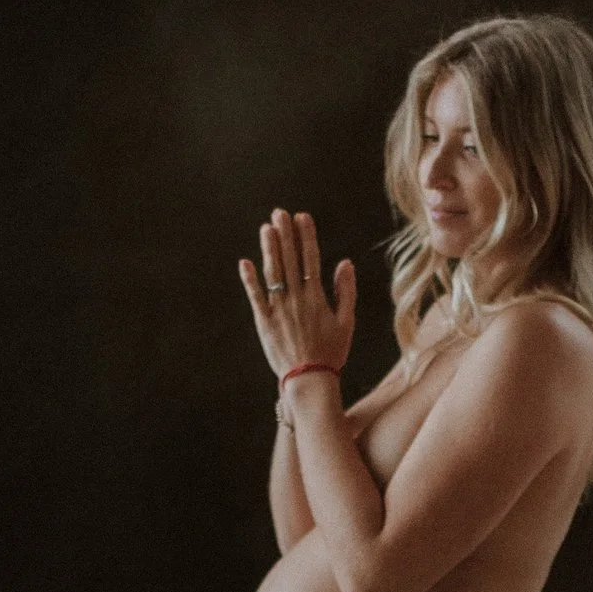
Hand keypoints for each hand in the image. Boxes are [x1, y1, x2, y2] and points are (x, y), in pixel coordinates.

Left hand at [238, 206, 354, 383]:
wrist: (310, 379)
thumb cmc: (331, 352)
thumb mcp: (347, 321)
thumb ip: (346, 291)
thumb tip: (345, 263)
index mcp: (317, 297)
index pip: (311, 258)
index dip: (306, 236)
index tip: (302, 217)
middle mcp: (297, 298)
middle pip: (290, 260)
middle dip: (285, 234)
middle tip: (279, 213)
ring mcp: (279, 309)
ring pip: (273, 273)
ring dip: (269, 249)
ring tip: (266, 228)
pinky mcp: (264, 321)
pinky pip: (256, 297)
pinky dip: (250, 279)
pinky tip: (245, 262)